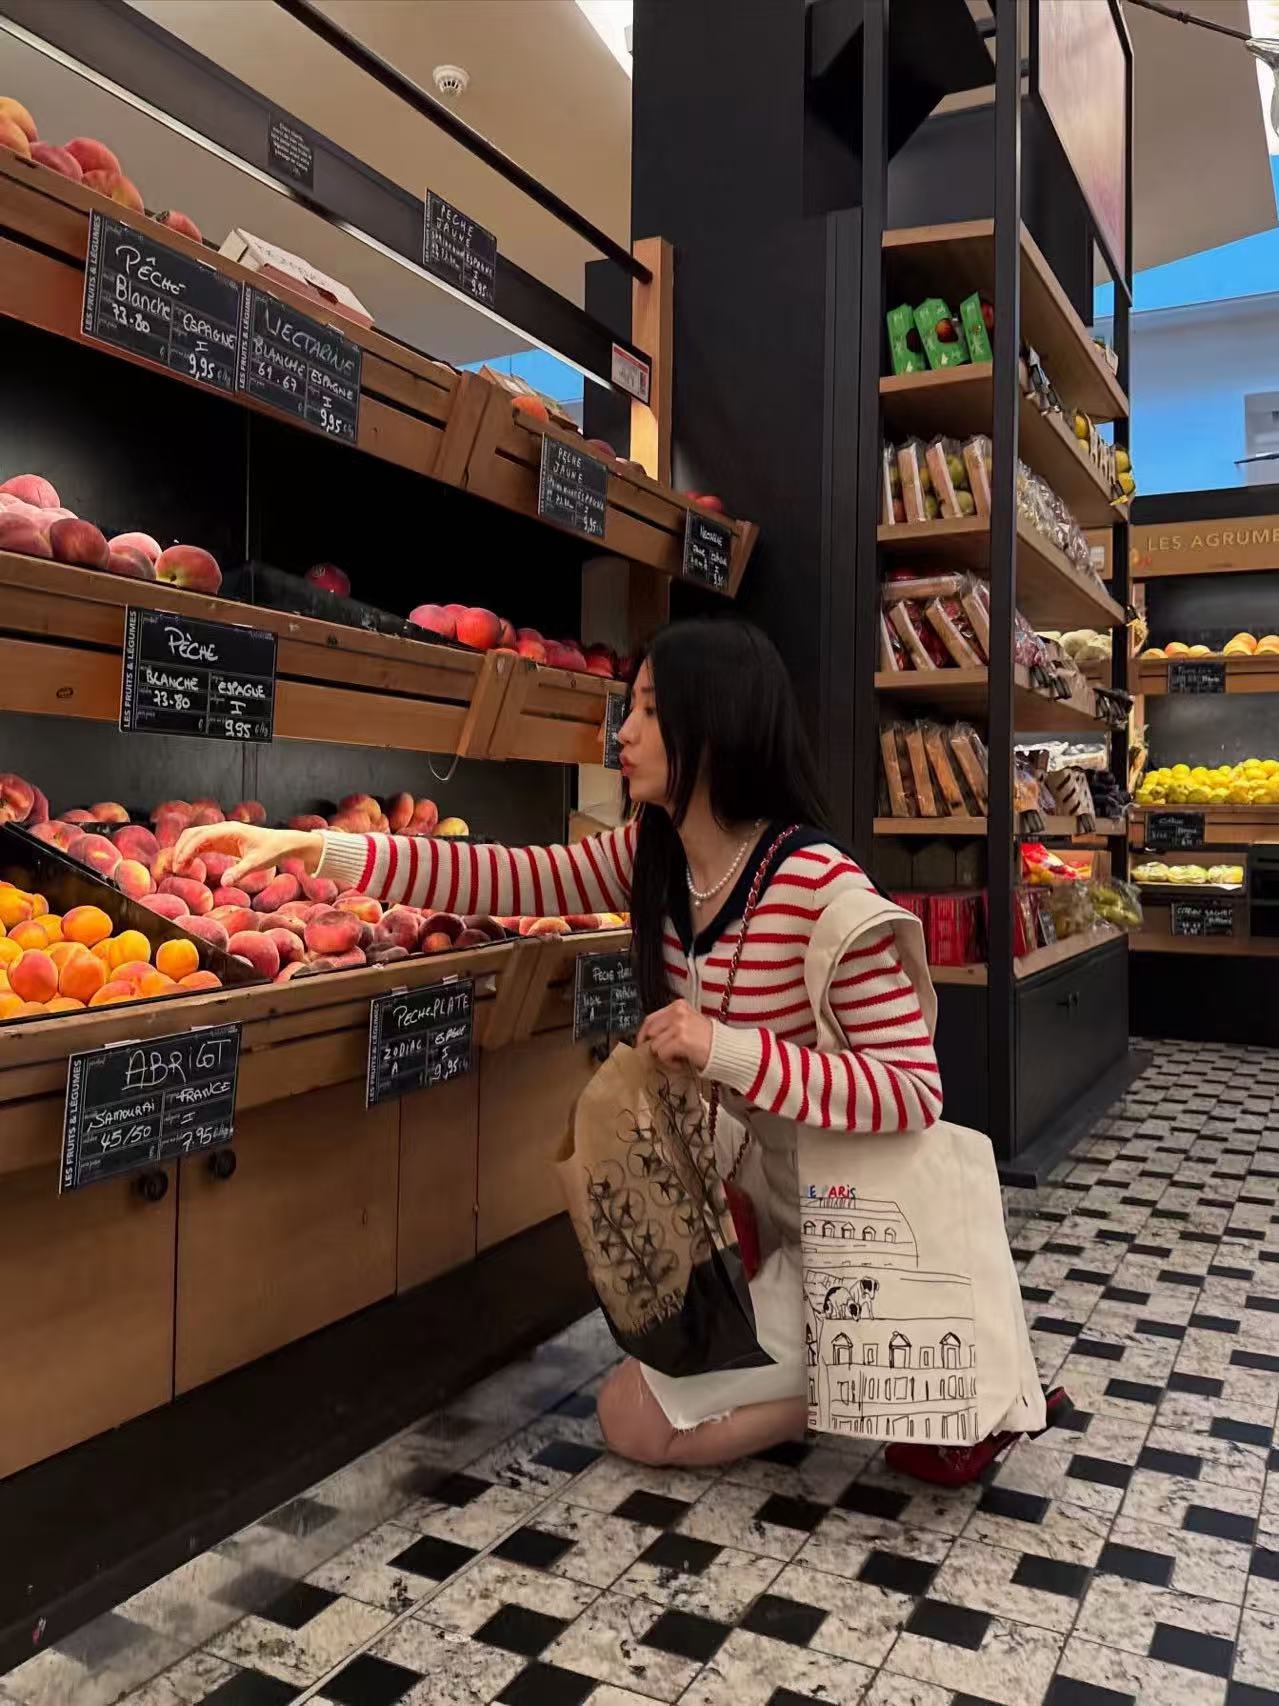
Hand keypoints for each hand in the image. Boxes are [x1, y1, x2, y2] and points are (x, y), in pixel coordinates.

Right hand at [173, 823, 324, 886]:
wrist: (282, 843)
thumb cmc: (271, 850)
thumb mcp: (258, 863)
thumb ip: (240, 872)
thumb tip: (224, 883)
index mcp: (230, 830)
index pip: (201, 836)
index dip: (187, 849)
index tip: (179, 865)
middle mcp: (222, 829)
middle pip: (192, 834)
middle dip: (180, 849)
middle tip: (175, 869)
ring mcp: (221, 834)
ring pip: (194, 837)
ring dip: (184, 850)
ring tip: (178, 869)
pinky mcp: (221, 841)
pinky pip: (201, 844)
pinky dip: (191, 853)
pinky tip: (187, 866)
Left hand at [637, 998, 713, 1073]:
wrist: (726, 1050)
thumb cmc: (709, 1041)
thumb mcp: (689, 1024)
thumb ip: (670, 1025)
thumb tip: (648, 1038)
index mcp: (679, 1005)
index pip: (651, 1018)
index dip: (644, 1033)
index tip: (642, 1044)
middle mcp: (677, 1012)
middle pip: (650, 1032)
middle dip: (655, 1046)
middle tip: (666, 1055)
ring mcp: (678, 1025)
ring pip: (655, 1045)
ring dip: (665, 1056)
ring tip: (679, 1058)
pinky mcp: (680, 1039)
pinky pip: (662, 1054)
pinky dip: (670, 1063)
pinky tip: (681, 1062)